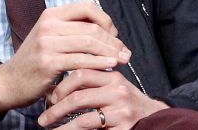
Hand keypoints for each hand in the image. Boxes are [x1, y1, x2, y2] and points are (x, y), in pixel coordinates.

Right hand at [0, 2, 131, 113]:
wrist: (10, 81)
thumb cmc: (35, 60)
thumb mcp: (50, 37)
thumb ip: (72, 30)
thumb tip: (106, 29)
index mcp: (50, 15)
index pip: (87, 7)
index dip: (105, 19)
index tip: (114, 36)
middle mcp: (48, 25)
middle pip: (91, 27)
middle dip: (113, 41)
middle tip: (125, 53)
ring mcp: (46, 43)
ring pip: (89, 42)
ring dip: (110, 52)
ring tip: (122, 60)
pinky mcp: (48, 62)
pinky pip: (81, 60)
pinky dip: (99, 62)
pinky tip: (110, 66)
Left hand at [39, 69, 167, 128]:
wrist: (155, 118)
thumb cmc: (124, 102)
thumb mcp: (111, 86)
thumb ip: (90, 82)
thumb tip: (53, 88)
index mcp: (112, 77)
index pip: (80, 74)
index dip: (61, 86)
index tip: (49, 97)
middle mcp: (118, 92)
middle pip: (78, 98)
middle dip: (56, 110)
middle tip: (43, 119)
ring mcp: (122, 112)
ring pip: (84, 120)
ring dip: (63, 127)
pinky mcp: (124, 128)